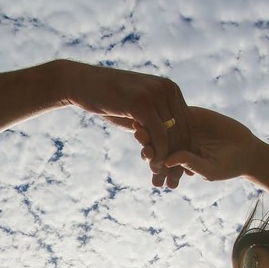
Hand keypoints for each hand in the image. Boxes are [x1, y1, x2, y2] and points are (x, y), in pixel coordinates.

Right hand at [60, 61, 193, 188]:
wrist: (83, 84)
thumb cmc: (108, 100)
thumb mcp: (136, 109)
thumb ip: (153, 122)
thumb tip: (168, 144)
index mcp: (170, 89)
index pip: (186, 123)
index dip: (185, 150)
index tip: (180, 172)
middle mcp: (168, 89)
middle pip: (181, 130)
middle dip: (178, 160)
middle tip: (172, 183)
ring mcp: (156, 94)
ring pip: (171, 135)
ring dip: (168, 160)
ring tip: (161, 179)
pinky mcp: (142, 103)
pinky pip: (159, 134)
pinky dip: (158, 154)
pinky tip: (152, 166)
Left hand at [132, 106, 261, 183]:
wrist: (245, 150)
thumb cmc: (227, 167)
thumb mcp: (209, 169)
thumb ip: (190, 163)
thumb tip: (168, 160)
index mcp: (174, 160)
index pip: (157, 158)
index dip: (149, 155)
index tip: (145, 153)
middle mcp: (173, 144)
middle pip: (154, 139)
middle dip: (145, 137)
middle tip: (138, 133)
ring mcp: (180, 129)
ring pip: (162, 124)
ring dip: (153, 122)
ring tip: (146, 118)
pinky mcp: (190, 115)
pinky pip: (176, 111)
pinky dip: (168, 109)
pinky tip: (161, 106)